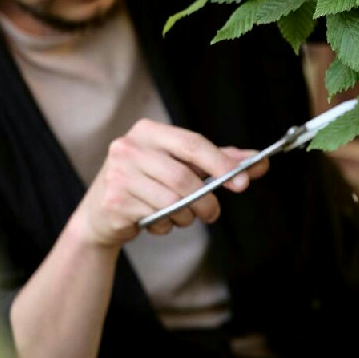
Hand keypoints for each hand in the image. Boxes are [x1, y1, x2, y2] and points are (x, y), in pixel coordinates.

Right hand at [69, 119, 268, 247]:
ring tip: (183, 217)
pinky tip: (157, 220)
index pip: (192, 143)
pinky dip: (166, 225)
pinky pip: (156, 217)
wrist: (100, 215)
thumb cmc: (149, 183)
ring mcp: (117, 173)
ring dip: (187, 216)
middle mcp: (129, 147)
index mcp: (148, 131)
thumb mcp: (182, 166)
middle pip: (184, 177)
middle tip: (213, 213)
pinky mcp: (113, 201)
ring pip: (172, 201)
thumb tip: (258, 162)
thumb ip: (218, 162)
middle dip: (206, 200)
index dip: (220, 163)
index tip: (243, 182)